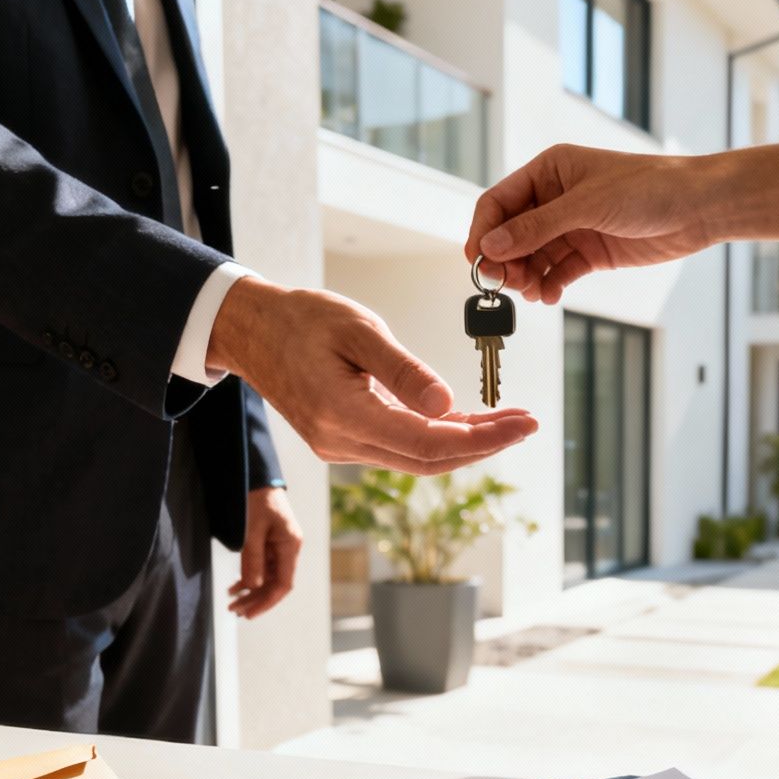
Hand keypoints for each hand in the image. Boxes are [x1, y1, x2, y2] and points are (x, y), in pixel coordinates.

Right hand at [208, 277, 536, 472]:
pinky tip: (467, 421)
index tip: (521, 425)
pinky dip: (437, 437)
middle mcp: (341, 442)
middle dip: (483, 444)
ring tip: (507, 421)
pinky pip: (400, 448)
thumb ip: (404, 369)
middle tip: (527, 423)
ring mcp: (340, 446)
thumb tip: (448, 405)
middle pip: (428, 459)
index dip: (481, 439)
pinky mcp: (342, 439)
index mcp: (343, 415)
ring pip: (416, 458)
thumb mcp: (358, 329)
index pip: (427, 443)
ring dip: (464, 443)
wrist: (252, 329)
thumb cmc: (301, 319)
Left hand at [230, 486, 301, 618]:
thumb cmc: (255, 498)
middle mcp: (288, 548)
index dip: (267, 602)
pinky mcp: (270, 543)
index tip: (249, 613)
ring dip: (250, 591)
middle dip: (256, 599)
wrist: (255, 475)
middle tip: (235, 611)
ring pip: (267, 577)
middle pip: (275, 584)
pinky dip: (249, 577)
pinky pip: (261, 567)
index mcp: (290, 544)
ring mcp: (279, 546)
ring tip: (232, 602)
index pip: (283, 584)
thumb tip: (253, 586)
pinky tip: (235, 586)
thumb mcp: (251, 528)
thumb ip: (252, 558)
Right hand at [465, 144, 717, 303]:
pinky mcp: (588, 252)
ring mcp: (571, 226)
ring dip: (525, 277)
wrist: (697, 208)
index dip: (484, 232)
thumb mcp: (587, 205)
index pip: (498, 202)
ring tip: (532, 292)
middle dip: (505, 260)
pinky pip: (556, 272)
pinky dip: (548, 285)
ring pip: (531, 257)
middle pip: (510, 234)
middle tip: (508, 284)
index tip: (477, 261)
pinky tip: (549, 296)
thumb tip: (491, 245)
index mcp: (549, 171)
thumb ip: (537, 227)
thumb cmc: (648, 188)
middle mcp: (555, 198)